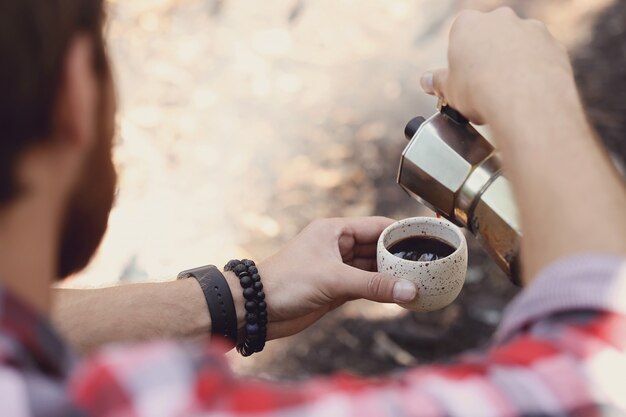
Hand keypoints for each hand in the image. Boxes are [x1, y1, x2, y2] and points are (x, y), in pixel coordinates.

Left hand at [256, 217, 417, 339]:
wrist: (256, 308)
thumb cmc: (286, 282)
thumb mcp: (333, 280)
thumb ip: (373, 286)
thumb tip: (409, 291)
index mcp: (334, 230)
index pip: (376, 226)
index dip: (401, 233)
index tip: (427, 239)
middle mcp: (337, 246)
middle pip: (377, 248)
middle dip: (399, 257)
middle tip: (427, 266)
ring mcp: (337, 268)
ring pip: (372, 269)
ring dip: (391, 277)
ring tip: (419, 282)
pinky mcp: (335, 289)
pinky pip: (365, 287)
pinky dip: (380, 292)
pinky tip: (398, 296)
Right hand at [420, 7, 576, 124]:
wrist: (524, 100)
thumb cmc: (479, 91)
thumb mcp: (448, 90)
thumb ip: (437, 82)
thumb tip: (427, 82)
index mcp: (468, 24)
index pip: (460, 36)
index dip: (460, 59)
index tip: (462, 79)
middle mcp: (501, 18)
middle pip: (491, 37)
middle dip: (488, 57)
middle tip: (483, 87)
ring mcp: (531, 29)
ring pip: (519, 46)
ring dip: (514, 63)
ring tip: (508, 94)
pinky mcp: (554, 45)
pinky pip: (541, 58)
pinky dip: (535, 72)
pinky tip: (529, 94)